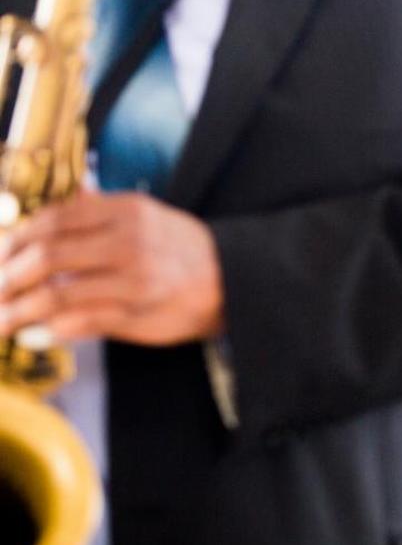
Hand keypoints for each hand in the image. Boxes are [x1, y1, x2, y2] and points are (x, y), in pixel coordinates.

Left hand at [0, 190, 224, 344]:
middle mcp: (129, 243)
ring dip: (18, 311)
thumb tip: (39, 216)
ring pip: (57, 296)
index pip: (53, 221)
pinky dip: (51, 329)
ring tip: (0, 320)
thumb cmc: (182, 250)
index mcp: (126, 211)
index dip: (15, 239)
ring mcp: (134, 282)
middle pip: (46, 258)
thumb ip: (95, 214)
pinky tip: (35, 332)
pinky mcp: (138, 315)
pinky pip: (81, 322)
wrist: (235, 281)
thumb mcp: (145, 216)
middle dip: (6, 278)